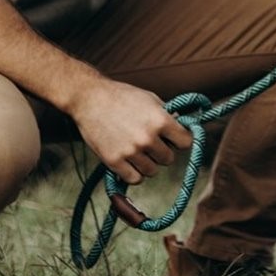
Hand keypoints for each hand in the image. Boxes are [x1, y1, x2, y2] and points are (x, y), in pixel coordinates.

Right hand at [72, 78, 193, 184]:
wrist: (89, 98)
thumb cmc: (120, 96)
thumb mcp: (149, 99)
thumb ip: (166, 115)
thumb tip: (180, 127)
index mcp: (160, 120)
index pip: (185, 142)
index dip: (180, 141)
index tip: (173, 139)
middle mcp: (147, 137)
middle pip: (169, 159)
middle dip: (162, 152)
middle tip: (150, 144)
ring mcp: (131, 151)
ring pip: (152, 171)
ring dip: (147, 163)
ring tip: (137, 151)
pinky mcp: (114, 161)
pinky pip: (135, 179)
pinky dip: (133, 173)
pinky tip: (129, 161)